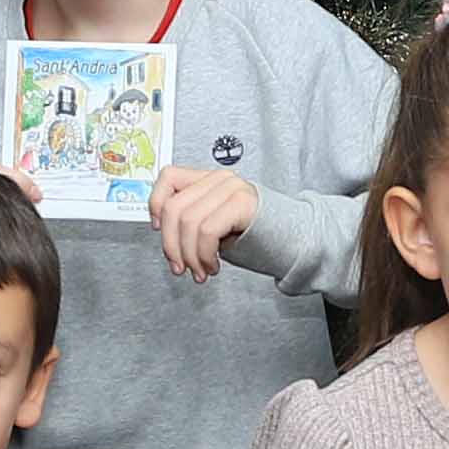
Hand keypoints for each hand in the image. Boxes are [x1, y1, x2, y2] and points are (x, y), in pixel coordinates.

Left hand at [144, 162, 258, 281]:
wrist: (294, 242)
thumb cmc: (254, 237)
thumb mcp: (215, 223)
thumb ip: (191, 220)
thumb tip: (164, 234)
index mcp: (209, 179)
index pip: (168, 177)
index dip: (155, 204)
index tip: (157, 230)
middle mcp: (219, 179)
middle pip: (174, 207)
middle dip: (170, 245)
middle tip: (179, 267)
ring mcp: (232, 189)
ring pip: (188, 222)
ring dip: (189, 255)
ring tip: (199, 271)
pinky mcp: (243, 204)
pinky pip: (207, 231)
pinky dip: (203, 255)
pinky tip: (212, 267)